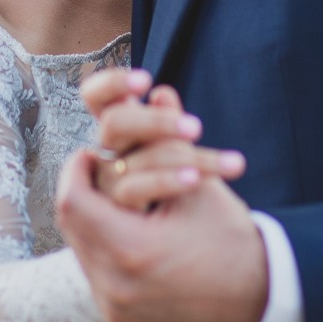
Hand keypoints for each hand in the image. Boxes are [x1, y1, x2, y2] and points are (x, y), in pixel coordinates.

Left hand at [57, 149, 268, 321]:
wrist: (261, 302)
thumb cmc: (234, 241)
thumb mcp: (202, 183)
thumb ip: (168, 138)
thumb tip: (158, 90)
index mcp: (130, 250)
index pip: (73, 201)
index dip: (77, 169)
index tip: (92, 150)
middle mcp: (113, 285)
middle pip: (72, 227)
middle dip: (83, 191)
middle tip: (98, 167)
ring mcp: (115, 307)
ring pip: (82, 251)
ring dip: (95, 219)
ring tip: (114, 197)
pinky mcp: (121, 320)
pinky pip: (99, 276)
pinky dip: (107, 248)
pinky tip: (129, 229)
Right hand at [83, 69, 246, 210]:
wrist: (190, 241)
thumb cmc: (180, 186)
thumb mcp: (178, 148)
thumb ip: (165, 121)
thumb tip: (162, 93)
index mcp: (118, 127)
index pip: (96, 96)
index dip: (112, 84)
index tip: (146, 81)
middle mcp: (106, 152)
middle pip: (113, 124)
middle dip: (154, 122)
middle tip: (196, 128)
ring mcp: (107, 182)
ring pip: (131, 160)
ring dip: (180, 157)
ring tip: (226, 161)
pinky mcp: (114, 211)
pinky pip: (134, 190)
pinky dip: (168, 181)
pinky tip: (196, 180)